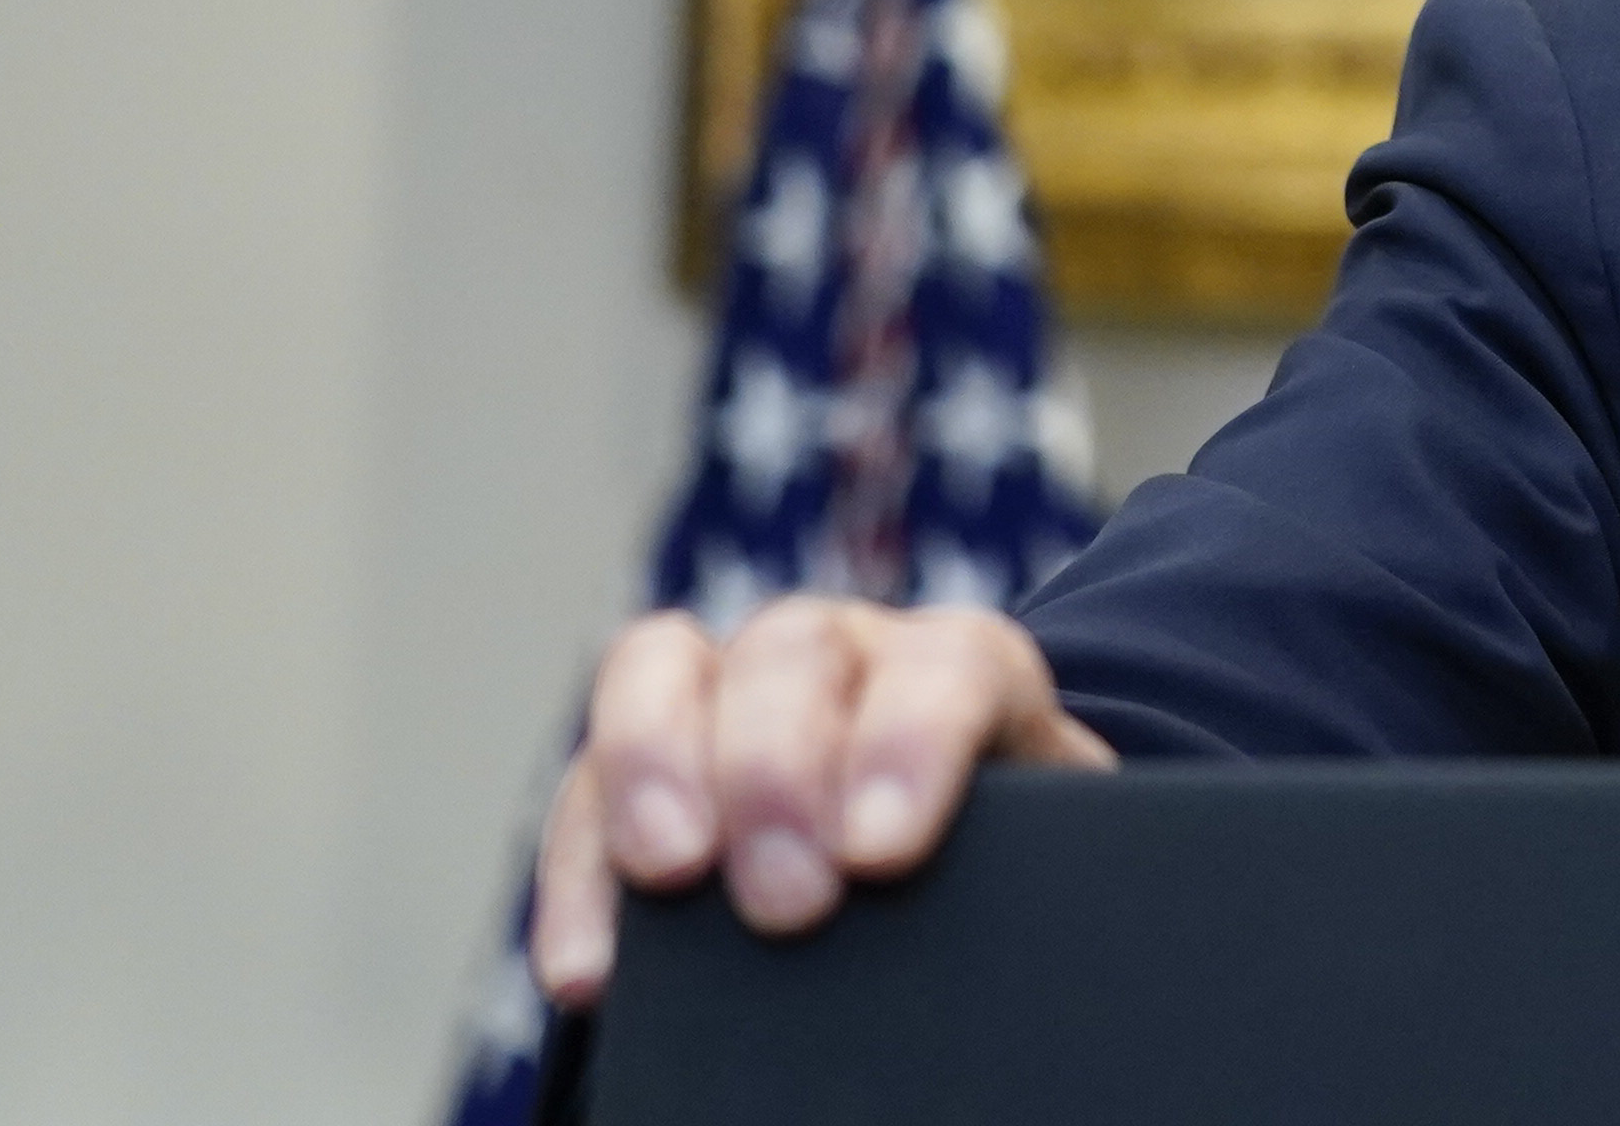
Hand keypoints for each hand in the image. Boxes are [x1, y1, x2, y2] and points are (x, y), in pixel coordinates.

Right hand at [529, 595, 1111, 1008]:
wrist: (973, 853)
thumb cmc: (1009, 864)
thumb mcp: (1040, 861)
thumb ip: (1019, 875)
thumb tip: (1002, 964)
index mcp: (966, 669)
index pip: (949, 664)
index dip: (910, 743)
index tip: (881, 854)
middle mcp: (847, 652)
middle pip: (795, 649)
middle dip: (777, 769)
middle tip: (786, 898)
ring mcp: (733, 686)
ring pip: (666, 669)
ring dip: (655, 771)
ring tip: (672, 879)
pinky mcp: (644, 753)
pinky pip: (584, 781)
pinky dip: (579, 871)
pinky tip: (589, 969)